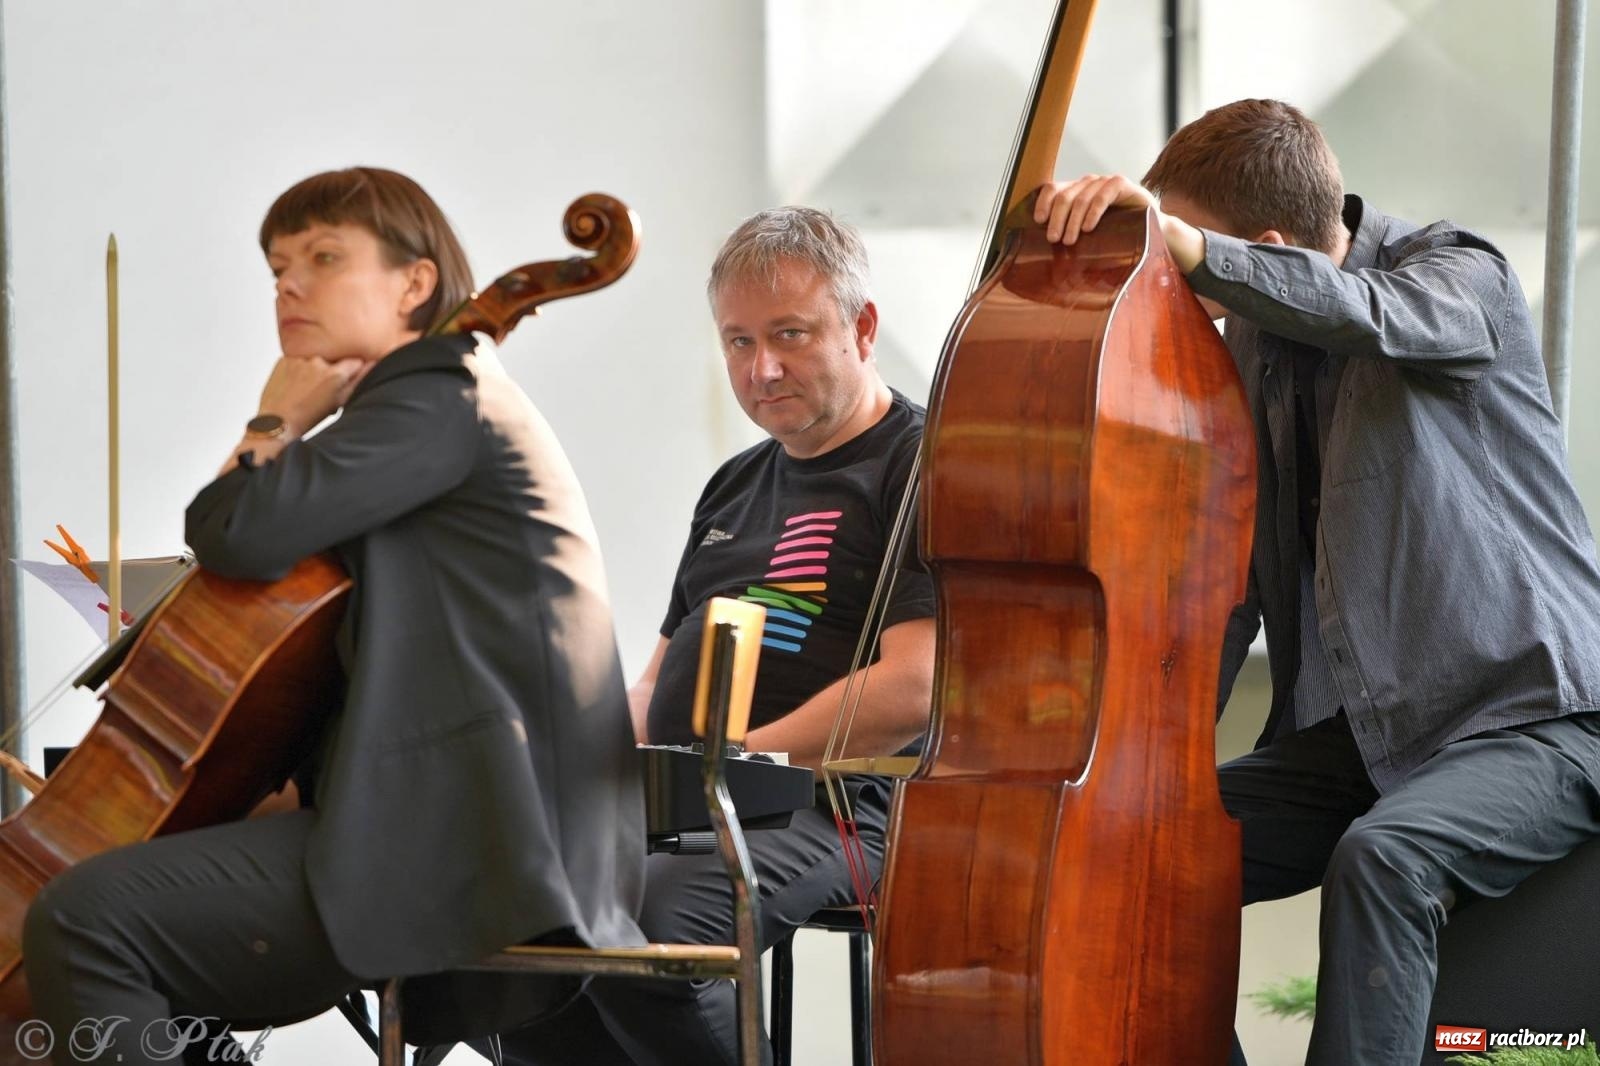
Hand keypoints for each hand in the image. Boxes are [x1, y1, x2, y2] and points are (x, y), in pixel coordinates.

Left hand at [256, 355, 370, 434]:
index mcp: (335, 373)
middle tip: (322, 390)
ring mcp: (299, 359)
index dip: (352, 372)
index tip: (345, 381)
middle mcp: (318, 362)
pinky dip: (297, 369)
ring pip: (314, 360)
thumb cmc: (307, 418)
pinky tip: (294, 385)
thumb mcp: (339, 403)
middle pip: (333, 360)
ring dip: (313, 370)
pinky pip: (297, 360)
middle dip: (331, 371)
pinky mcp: (284, 359)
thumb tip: (374, 365)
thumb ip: (359, 381)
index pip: (354, 361)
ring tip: (306, 390)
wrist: (277, 422)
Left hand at [1034, 175, 1157, 245]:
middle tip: (1054, 239)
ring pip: (1081, 199)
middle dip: (1056, 219)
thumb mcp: (1088, 232)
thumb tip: (1044, 249)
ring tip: (1069, 241)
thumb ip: (1070, 231)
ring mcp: (1104, 182)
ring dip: (1072, 221)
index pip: (1053, 189)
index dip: (1043, 203)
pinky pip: (1102, 196)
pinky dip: (1093, 213)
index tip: (1039, 221)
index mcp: (1076, 191)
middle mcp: (1088, 183)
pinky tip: (1088, 228)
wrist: (1152, 229)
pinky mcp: (1121, 184)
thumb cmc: (1116, 233)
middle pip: (1064, 196)